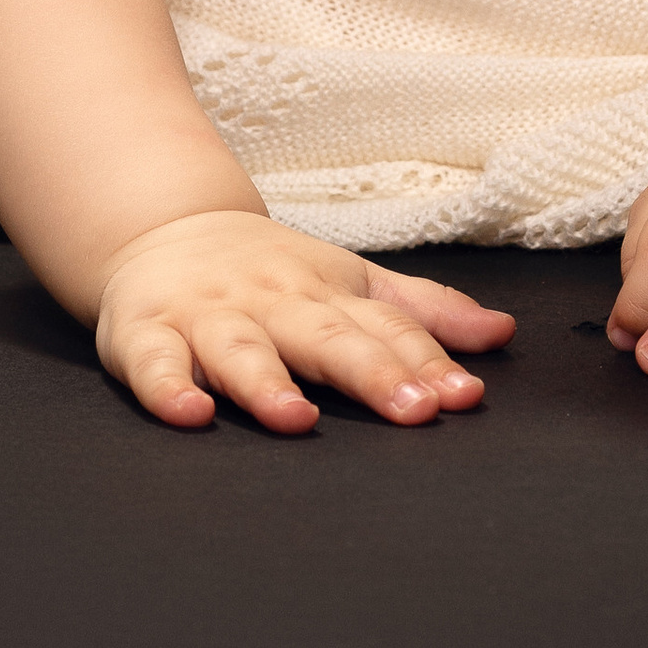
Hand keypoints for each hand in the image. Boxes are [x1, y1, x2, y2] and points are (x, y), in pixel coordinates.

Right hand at [95, 211, 515, 432]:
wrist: (163, 229)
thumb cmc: (269, 271)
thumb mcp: (350, 281)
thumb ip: (422, 314)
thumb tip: (501, 333)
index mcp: (325, 296)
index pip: (384, 328)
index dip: (424, 362)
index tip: (461, 397)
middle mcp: (271, 305)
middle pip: (325, 338)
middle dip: (369, 373)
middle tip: (412, 409)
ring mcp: (208, 319)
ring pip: (240, 352)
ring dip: (268, 384)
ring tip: (297, 419)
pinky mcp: (146, 335)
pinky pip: (153, 364)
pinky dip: (167, 390)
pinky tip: (189, 415)